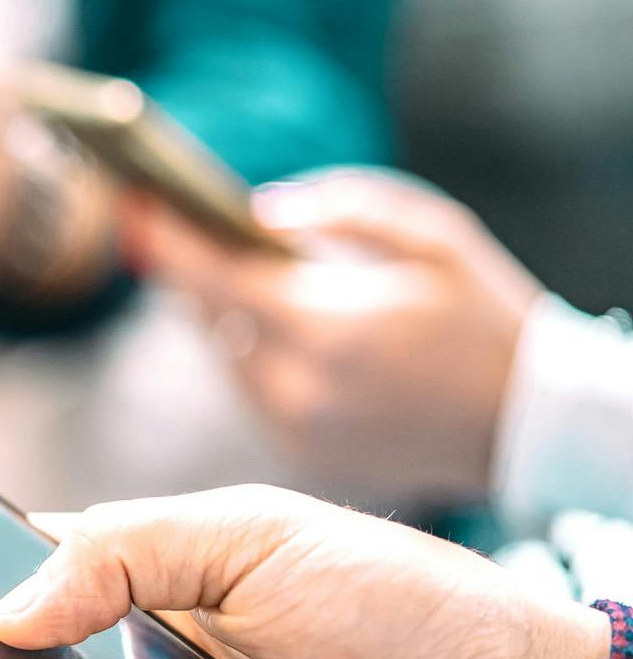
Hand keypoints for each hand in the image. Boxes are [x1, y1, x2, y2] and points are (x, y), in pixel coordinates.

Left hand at [123, 171, 544, 500]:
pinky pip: (253, 390)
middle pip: (211, 316)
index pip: (215, 277)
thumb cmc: (488, 319)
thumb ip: (342, 210)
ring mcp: (294, 427)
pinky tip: (279, 328)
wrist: (530, 426)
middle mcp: (297, 387)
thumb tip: (259, 212)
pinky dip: (257, 354)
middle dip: (193, 269)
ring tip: (237, 270)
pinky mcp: (300, 453)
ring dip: (228, 313)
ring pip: (227, 355)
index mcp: (327, 328)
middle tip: (168, 224)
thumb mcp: (434, 239)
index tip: (129, 205)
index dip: (166, 240)